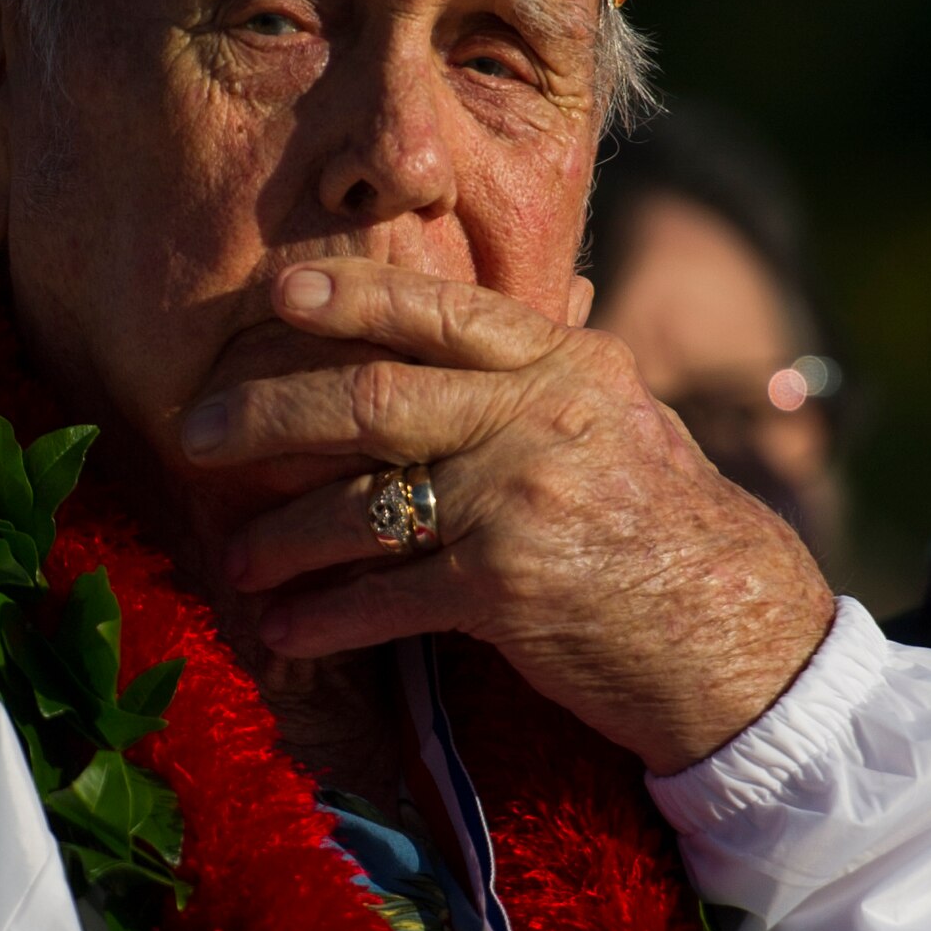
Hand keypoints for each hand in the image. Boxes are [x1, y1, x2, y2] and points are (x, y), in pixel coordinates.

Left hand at [182, 258, 835, 773]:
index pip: (444, 312)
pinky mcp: (508, 590)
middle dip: (268, 414)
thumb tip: (490, 307)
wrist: (735, 637)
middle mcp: (541, 417)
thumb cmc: (662, 525)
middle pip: (373, 398)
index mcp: (565, 364)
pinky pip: (383, 597)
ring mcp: (522, 500)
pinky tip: (283, 628)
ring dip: (283, 536)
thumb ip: (542, 373)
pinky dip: (323, 617)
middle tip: (195, 433)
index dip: (354, 296)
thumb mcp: (616, 419)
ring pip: (363, 504)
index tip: (277, 293)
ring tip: (239, 556)